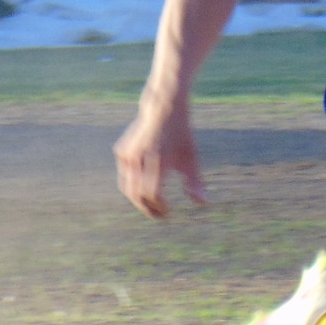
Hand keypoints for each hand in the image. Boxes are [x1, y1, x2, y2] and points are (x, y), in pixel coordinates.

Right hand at [114, 101, 205, 218]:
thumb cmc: (181, 135)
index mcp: (158, 161)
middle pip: (136, 195)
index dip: (159, 207)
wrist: (163, 109)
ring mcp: (127, 154)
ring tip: (150, 205)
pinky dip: (132, 183)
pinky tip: (143, 184)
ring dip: (137, 199)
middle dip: (147, 209)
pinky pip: (124, 174)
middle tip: (158, 215)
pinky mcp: (121, 150)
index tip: (167, 212)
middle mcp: (140, 158)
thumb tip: (204, 204)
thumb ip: (196, 182)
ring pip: (126, 187)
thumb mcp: (191, 158)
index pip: (153, 194)